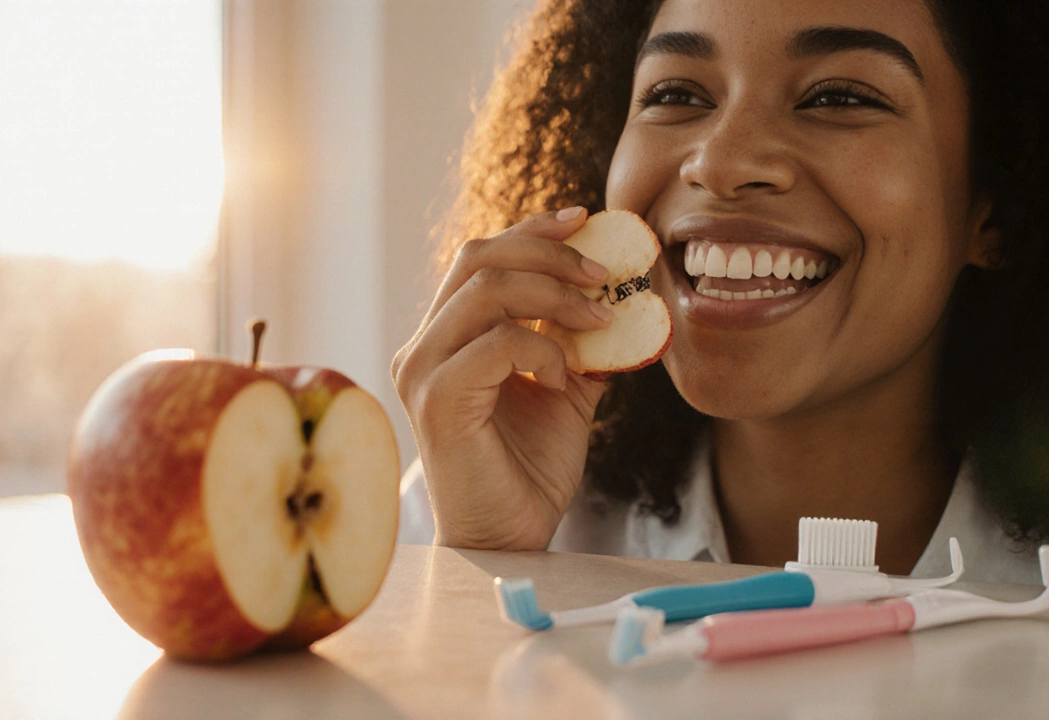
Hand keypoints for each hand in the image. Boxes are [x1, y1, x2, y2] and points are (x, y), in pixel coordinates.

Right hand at [391, 207, 611, 549]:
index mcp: (447, 337)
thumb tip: (626, 297)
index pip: (481, 257)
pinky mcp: (436, 401)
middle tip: (603, 272)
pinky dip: (542, 349)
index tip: (584, 217)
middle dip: (548, 251)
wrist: (511, 539)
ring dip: (553, 294)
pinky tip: (565, 378)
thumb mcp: (566, 391)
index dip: (532, 228)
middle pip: (478, 256)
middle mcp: (424, 345)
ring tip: (597, 319)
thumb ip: (580, 342)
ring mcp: (423, 370)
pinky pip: (496, 343)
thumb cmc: (529, 470)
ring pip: (484, 289)